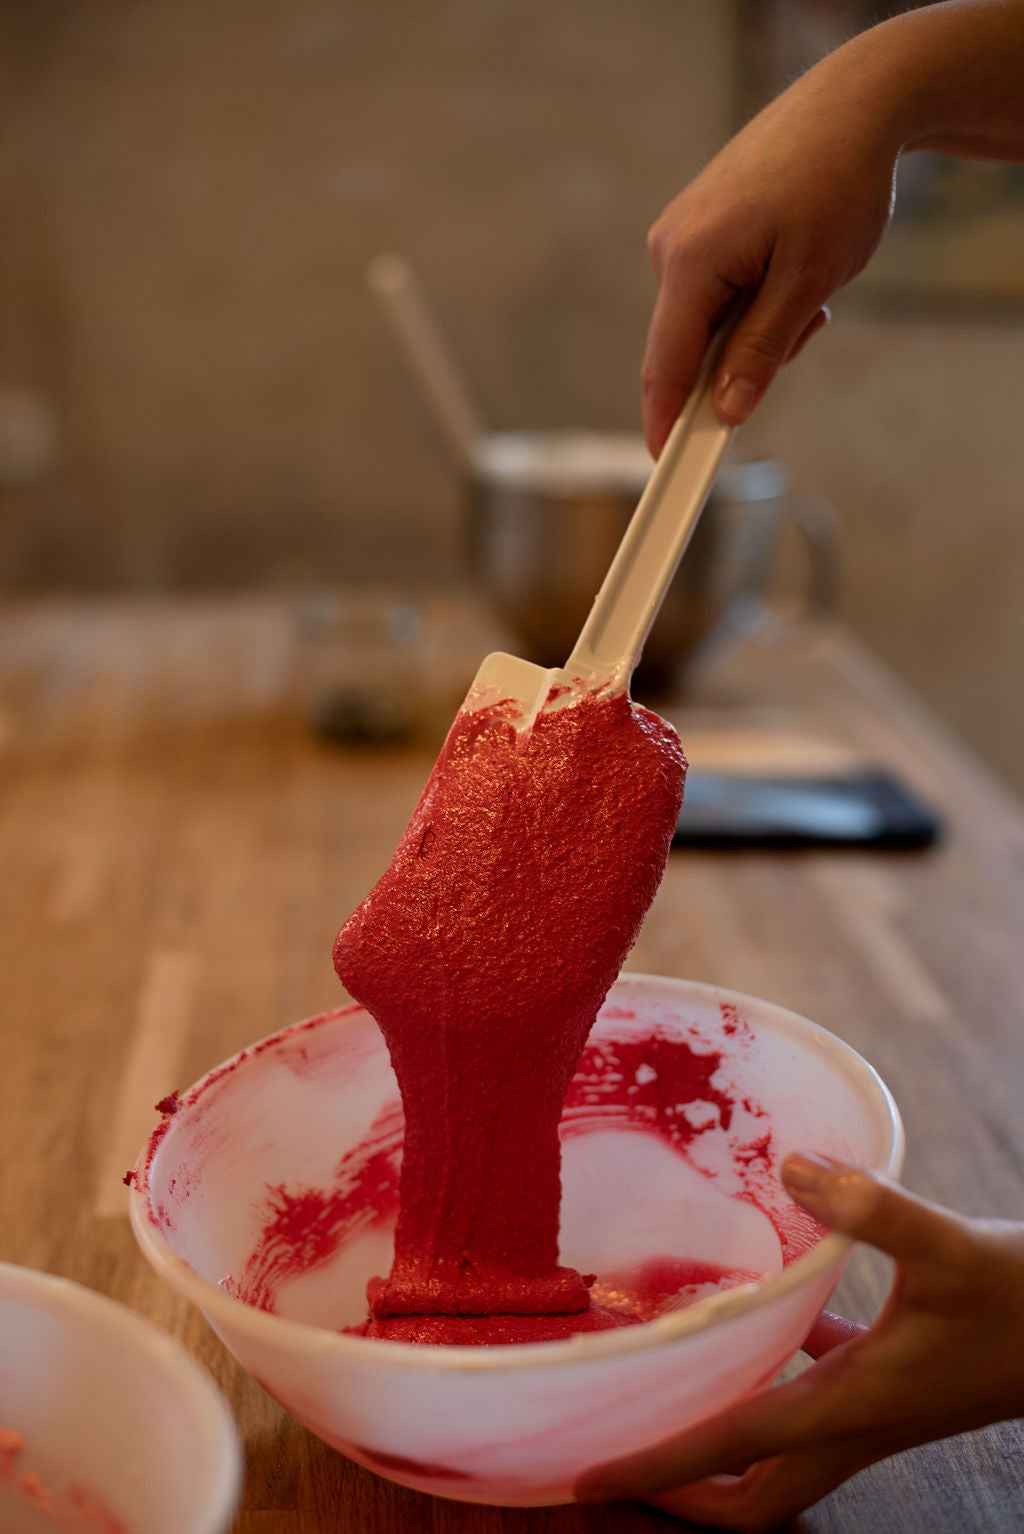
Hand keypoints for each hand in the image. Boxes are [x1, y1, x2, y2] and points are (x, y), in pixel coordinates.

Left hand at [577, 1153, 1023, 1531]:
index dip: (657, 1467)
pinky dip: (773, 1377)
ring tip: (666, 1391)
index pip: (731, 1453)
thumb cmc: (1023, 1297)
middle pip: (753, 1497)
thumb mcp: (946, 1245)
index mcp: (850, 1407)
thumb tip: (793, 1166)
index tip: (588, 1474)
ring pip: (780, 1456)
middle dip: (682, 1494)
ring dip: (721, 1444)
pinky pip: (812, 1394)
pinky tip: (763, 1319)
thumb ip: (871, 1207)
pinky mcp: (894, 1378)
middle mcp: (853, 1422)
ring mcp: (875, 1407)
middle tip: (618, 1456)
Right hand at [642, 30, 901, 452]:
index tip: (668, 478)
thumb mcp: (808, 283)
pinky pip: (714, 294)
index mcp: (689, 262)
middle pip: (685, 350)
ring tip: (808, 287)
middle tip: (803, 332)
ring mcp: (680, 237)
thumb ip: (761, 352)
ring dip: (754, 328)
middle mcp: (670, 249)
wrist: (851, 104)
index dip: (666, 426)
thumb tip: (726, 411)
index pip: (664, 368)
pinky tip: (790, 268)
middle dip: (739, 363)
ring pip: (706, 324)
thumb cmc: (836, 183)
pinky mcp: (697, 230)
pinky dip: (752, 300)